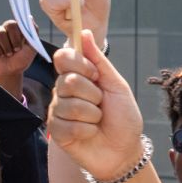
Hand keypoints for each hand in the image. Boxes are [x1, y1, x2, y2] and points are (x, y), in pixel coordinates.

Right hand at [0, 20, 35, 96]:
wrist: (10, 72)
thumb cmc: (21, 59)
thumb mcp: (32, 47)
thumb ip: (33, 32)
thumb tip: (30, 17)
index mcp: (17, 28)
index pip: (19, 22)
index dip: (20, 34)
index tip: (22, 45)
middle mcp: (6, 28)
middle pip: (9, 24)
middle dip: (14, 39)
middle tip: (16, 50)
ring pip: (0, 32)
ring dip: (6, 46)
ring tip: (8, 54)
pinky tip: (0, 55)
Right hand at [47, 29, 143, 180]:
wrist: (125, 151)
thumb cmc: (123, 117)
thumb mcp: (116, 85)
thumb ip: (99, 60)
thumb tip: (85, 31)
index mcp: (77, 76)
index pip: (63, 57)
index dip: (81, 65)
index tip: (96, 76)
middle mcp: (63, 92)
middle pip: (67, 80)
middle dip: (92, 94)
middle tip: (101, 104)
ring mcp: (58, 112)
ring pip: (68, 104)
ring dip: (92, 114)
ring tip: (97, 121)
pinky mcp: (57, 132)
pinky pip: (67, 125)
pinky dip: (86, 130)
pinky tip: (90, 133)